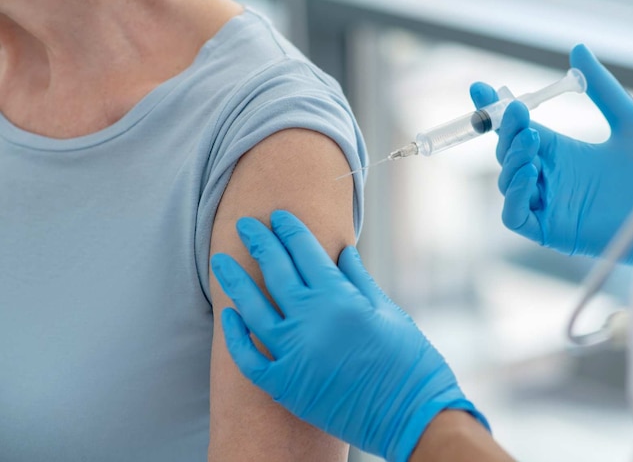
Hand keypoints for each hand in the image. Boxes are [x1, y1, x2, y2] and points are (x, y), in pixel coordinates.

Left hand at [210, 211, 488, 461]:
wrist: (410, 416)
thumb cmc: (409, 361)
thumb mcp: (388, 311)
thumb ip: (359, 279)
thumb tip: (343, 250)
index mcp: (340, 298)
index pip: (306, 251)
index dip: (289, 229)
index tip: (278, 215)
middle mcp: (311, 321)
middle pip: (275, 271)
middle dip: (258, 242)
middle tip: (244, 224)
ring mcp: (293, 354)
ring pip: (252, 309)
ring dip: (235, 281)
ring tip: (221, 261)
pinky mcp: (285, 386)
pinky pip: (249, 357)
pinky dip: (235, 336)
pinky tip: (229, 315)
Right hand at [471, 44, 632, 260]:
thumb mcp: (629, 119)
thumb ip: (602, 87)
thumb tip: (577, 48)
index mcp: (561, 153)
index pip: (517, 130)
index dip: (497, 111)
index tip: (482, 88)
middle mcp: (549, 178)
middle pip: (507, 152)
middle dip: (506, 130)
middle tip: (518, 111)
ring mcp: (547, 206)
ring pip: (507, 181)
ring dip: (511, 158)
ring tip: (533, 140)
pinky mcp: (549, 231)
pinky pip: (514, 215)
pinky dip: (514, 195)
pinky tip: (531, 173)